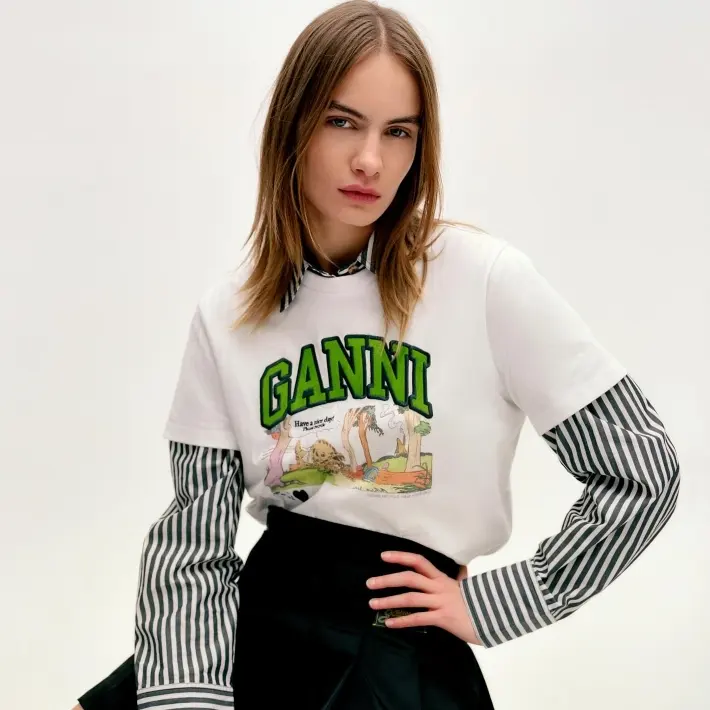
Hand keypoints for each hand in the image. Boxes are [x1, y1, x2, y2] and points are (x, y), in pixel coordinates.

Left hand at [366, 551, 482, 645]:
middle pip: (409, 578)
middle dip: (387, 579)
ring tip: (373, 604)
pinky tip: (389, 622)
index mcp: (442, 578)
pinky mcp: (443, 618)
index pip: (419, 562)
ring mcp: (441, 602)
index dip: (400, 557)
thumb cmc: (479, 602)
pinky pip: (419, 618)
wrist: (495, 617)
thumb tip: (463, 568)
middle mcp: (439, 587)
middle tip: (369, 583)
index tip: (383, 556)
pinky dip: (402, 620)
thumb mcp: (467, 586)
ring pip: (411, 598)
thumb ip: (461, 577)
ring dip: (389, 600)